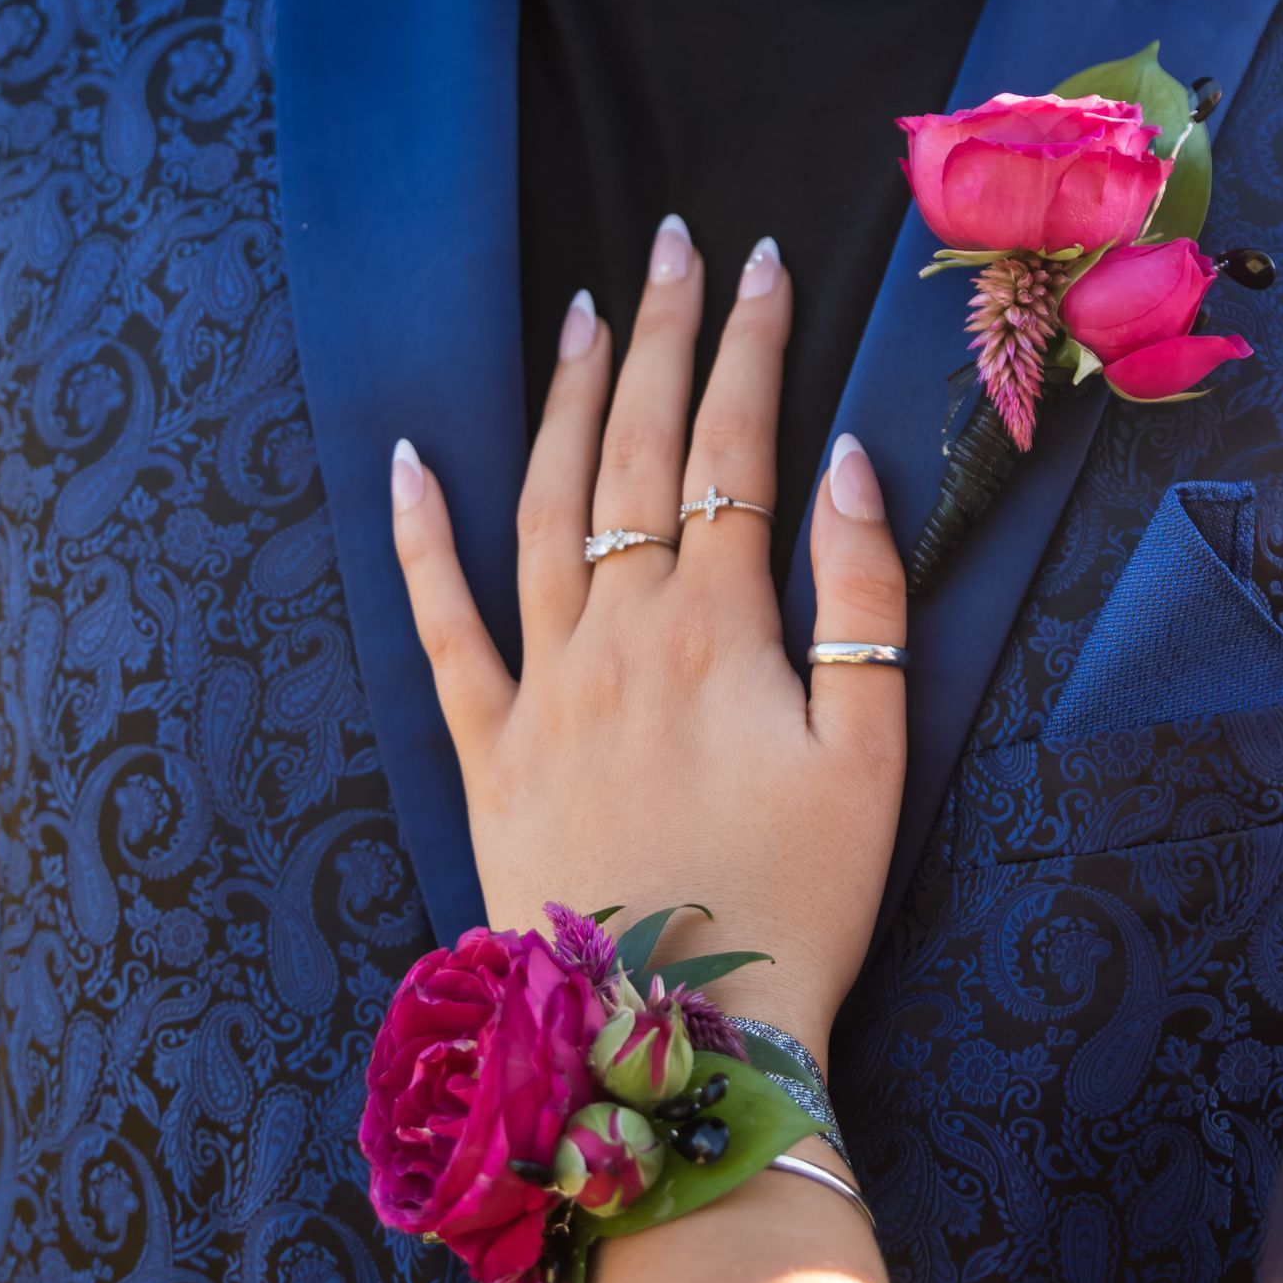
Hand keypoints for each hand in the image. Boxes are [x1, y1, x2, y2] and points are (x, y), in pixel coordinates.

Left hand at [387, 219, 907, 1070]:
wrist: (676, 1042)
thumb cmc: (797, 903)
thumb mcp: (873, 755)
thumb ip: (865, 603)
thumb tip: (846, 464)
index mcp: (717, 625)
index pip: (735, 447)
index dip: (751, 346)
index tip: (763, 261)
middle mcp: (617, 629)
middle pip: (636, 449)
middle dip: (661, 334)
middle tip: (671, 240)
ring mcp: (541, 684)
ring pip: (542, 504)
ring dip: (565, 398)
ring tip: (583, 312)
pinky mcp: (487, 748)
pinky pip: (443, 626)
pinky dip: (423, 539)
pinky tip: (410, 460)